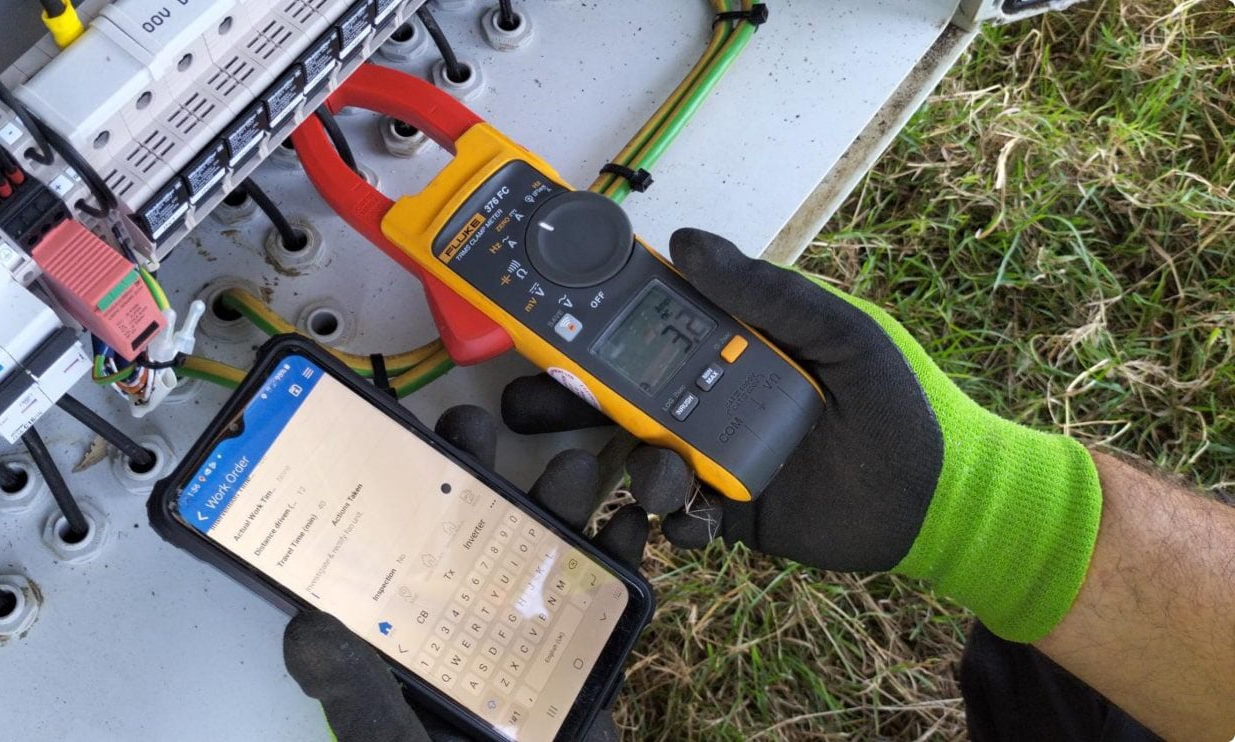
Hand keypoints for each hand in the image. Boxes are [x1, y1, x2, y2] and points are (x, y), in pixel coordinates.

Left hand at [281, 405, 693, 740]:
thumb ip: (357, 693)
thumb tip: (307, 624)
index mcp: (409, 646)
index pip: (398, 555)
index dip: (397, 495)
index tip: (401, 439)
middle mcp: (466, 631)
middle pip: (471, 535)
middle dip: (482, 473)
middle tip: (483, 425)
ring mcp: (528, 640)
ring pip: (543, 552)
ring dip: (560, 502)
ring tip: (576, 469)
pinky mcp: (583, 659)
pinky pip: (603, 598)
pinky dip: (622, 556)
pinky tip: (628, 527)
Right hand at [504, 229, 1102, 644]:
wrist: (940, 502)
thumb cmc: (897, 403)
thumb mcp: (841, 335)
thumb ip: (768, 295)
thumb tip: (686, 241)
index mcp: (734, 346)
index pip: (651, 325)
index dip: (594, 323)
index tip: (547, 323)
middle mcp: (714, 398)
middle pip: (623, 397)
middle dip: (571, 406)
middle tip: (525, 411)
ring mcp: (719, 458)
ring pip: (643, 462)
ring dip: (638, 471)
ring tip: (665, 481)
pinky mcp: (732, 516)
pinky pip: (682, 521)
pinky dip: (678, 524)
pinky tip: (698, 520)